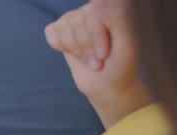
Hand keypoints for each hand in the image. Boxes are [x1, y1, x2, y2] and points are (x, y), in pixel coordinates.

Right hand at [45, 0, 151, 126]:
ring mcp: (75, 18)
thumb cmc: (119, 66)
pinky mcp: (61, 30)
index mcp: (111, 7)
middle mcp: (93, 8)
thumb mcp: (125, 45)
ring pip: (63, 28)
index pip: (93, 12)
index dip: (95, 36)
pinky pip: (51, 32)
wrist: (107, 85)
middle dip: (86, 47)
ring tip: (89, 60)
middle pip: (77, 22)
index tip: (105, 54)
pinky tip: (73, 52)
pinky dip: (60, 46)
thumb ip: (117, 19)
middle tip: (98, 61)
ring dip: (76, 51)